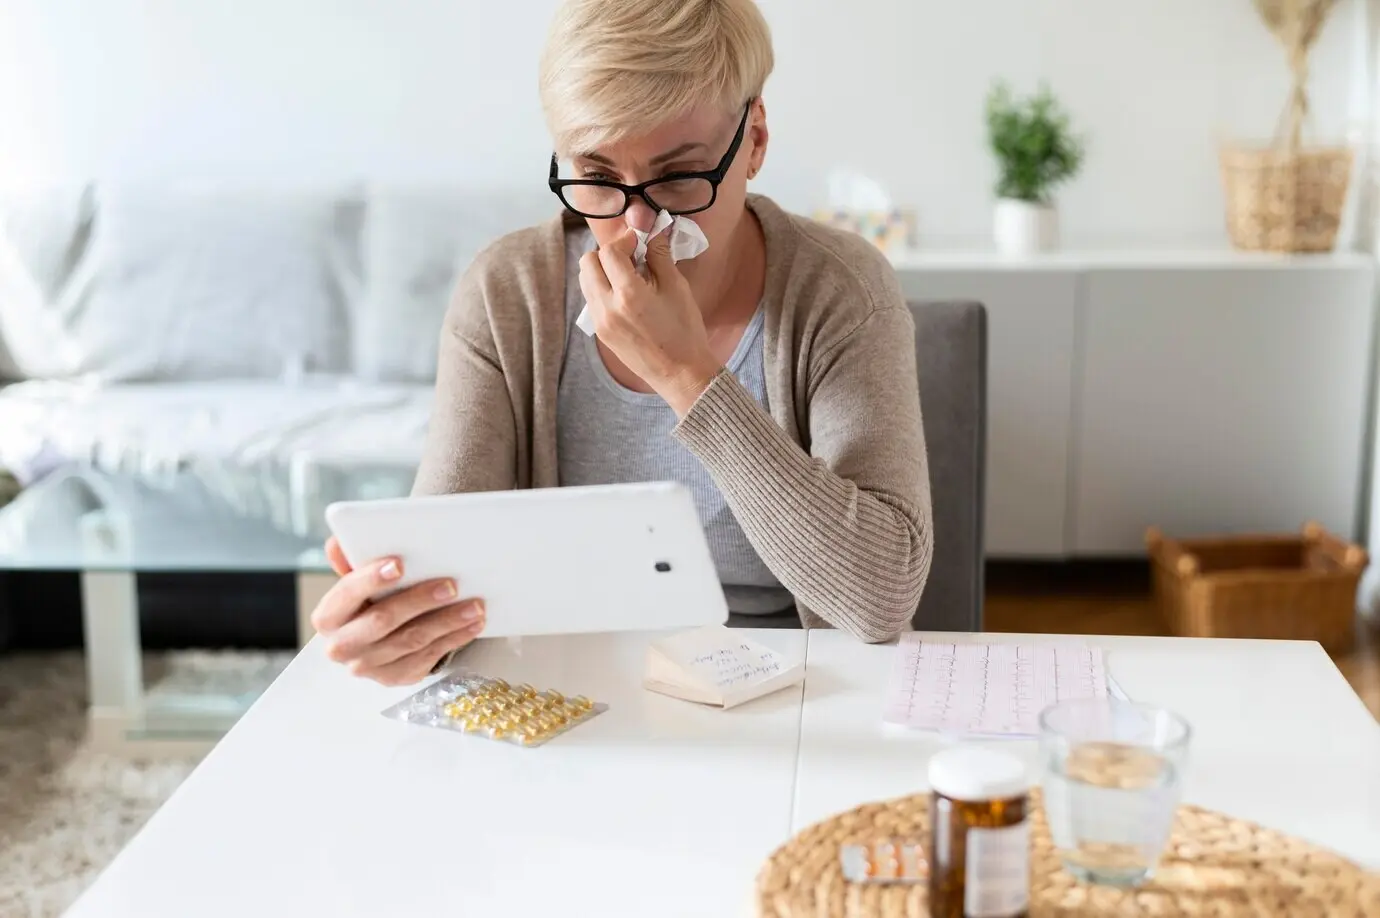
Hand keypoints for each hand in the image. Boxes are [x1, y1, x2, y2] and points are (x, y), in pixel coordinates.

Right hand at [310, 536, 485, 685]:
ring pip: (412, 640)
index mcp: (328, 616)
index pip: (347, 594)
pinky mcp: (395, 677)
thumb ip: (350, 561)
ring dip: (447, 621)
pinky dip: (455, 638)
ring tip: (474, 605)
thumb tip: (337, 543)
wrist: (372, 641)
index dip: (371, 579)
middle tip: (451, 585)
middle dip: (419, 600)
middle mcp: (342, 646)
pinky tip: (473, 624)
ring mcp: (369, 666)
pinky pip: (428, 657)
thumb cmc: (367, 603)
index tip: (398, 565)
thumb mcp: (357, 581)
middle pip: (383, 620)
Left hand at [578, 226, 722, 414]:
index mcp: (628, 294)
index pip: (609, 251)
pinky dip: (603, 288)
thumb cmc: (684, 331)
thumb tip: (653, 231)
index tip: (639, 241)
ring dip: (602, 270)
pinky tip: (625, 295)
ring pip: (585, 281)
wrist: (681, 373)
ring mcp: (600, 322)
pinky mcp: (601, 332)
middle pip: (588, 263)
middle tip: (631, 257)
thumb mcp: (677, 287)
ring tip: (628, 276)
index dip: (624, 240)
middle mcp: (607, 308)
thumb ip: (660, 255)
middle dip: (607, 253)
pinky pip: (592, 299)